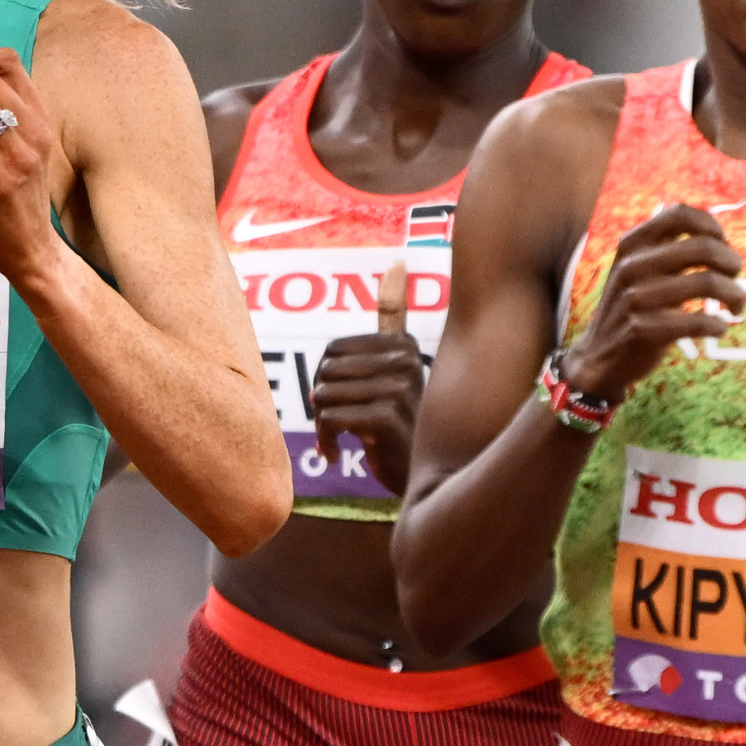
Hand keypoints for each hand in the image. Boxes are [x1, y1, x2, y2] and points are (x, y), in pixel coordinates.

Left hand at [307, 263, 424, 493]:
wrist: (425, 482)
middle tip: (331, 428)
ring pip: (324, 395)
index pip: (333, 351)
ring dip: (321, 426)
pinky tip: (337, 455)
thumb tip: (397, 263)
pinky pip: (331, 416)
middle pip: (326, 371)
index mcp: (404, 347)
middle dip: (320, 404)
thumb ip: (395, 323)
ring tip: (336, 443)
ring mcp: (400, 388)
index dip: (324, 380)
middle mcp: (406, 361)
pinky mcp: (388, 416)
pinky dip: (326, 440)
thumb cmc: (403, 431)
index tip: (336, 405)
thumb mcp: (396, 375)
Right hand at [558, 203, 745, 411]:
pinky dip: (718, 325)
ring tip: (737, 305)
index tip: (723, 244)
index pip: (680, 214)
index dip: (711, 226)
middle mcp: (632, 266)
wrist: (597, 355)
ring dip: (734, 294)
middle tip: (737, 277)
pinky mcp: (644, 330)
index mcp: (632, 244)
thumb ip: (667, 249)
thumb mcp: (637, 269)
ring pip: (707, 282)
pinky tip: (719, 328)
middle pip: (703, 247)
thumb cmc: (631, 308)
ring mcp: (636, 298)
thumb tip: (718, 239)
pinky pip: (699, 321)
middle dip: (731, 261)